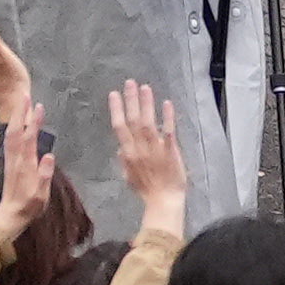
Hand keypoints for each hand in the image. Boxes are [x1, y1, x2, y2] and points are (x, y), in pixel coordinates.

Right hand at [110, 77, 190, 223]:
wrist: (164, 201)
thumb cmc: (147, 190)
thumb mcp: (129, 177)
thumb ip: (124, 162)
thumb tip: (119, 148)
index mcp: (128, 154)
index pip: (120, 128)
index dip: (116, 110)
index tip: (114, 94)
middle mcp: (140, 149)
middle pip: (133, 121)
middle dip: (131, 101)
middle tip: (130, 82)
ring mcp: (155, 150)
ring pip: (148, 123)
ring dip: (147, 104)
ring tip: (145, 87)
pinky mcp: (171, 152)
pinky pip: (169, 132)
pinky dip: (167, 118)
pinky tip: (167, 103)